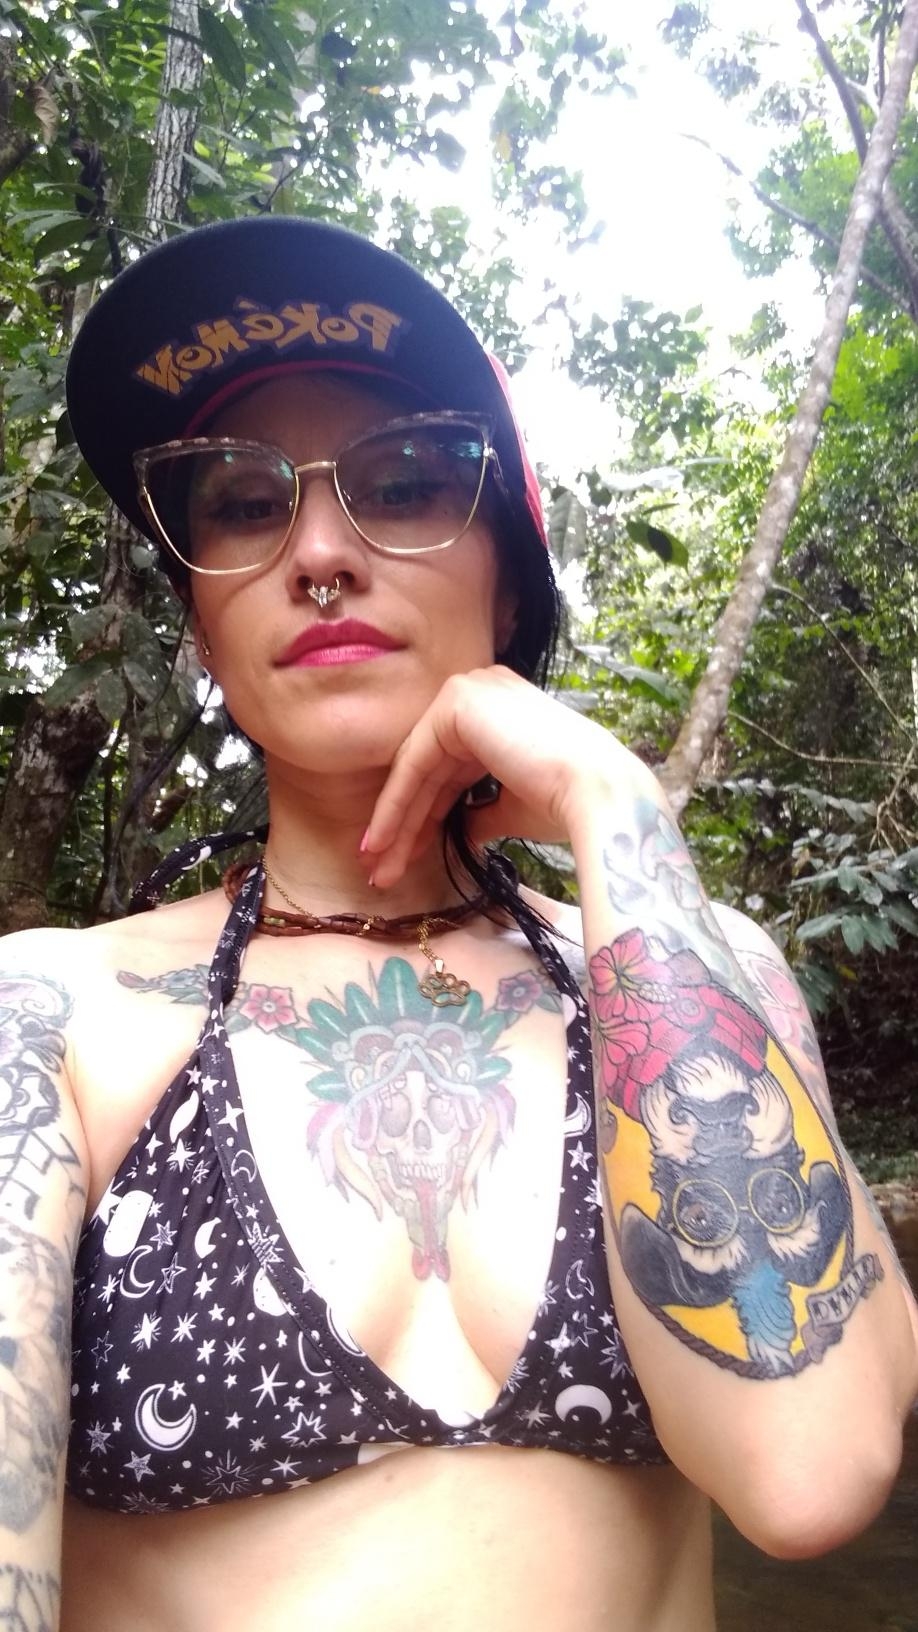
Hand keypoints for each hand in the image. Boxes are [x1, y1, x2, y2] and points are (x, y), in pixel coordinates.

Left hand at [360, 666, 637, 887]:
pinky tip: (382, 843)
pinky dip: (395, 806)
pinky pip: (414, 762)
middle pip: (429, 769)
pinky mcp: (457, 702)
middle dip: (405, 824)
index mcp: (500, 710)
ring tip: (379, 868)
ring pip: (417, 769)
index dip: (425, 814)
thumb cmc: (569, 803)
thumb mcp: (514, 806)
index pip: (448, 766)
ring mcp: (469, 691)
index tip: (402, 856)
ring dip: (395, 822)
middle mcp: (483, 691)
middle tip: (383, 868)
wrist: (596, 795)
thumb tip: (466, 831)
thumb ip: (483, 811)